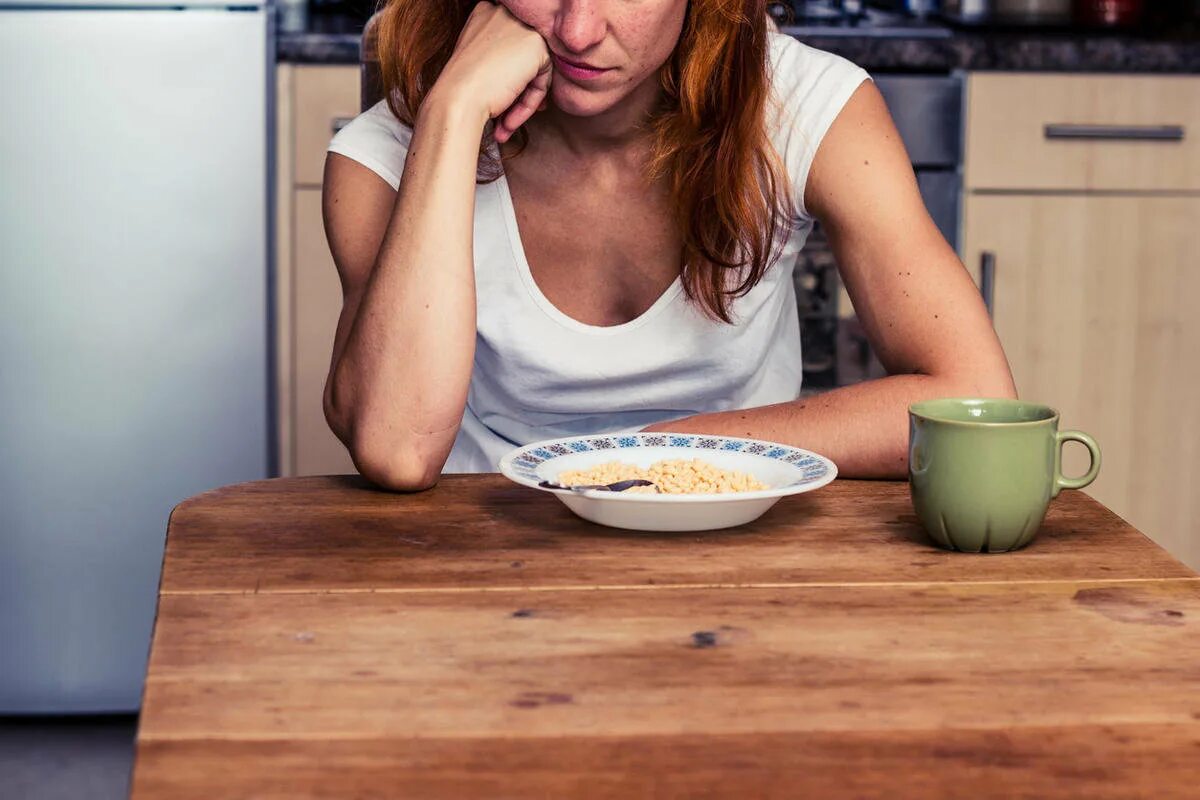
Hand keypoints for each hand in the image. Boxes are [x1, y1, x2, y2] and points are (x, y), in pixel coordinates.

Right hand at [431, 2, 552, 143]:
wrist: (457, 100)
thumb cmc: (460, 88)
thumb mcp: (476, 61)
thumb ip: (499, 57)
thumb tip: (524, 73)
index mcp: (485, 12)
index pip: (509, 46)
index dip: (507, 75)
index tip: (500, 99)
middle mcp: (503, 13)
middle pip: (524, 57)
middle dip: (518, 91)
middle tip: (506, 118)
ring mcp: (521, 26)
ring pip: (534, 69)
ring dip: (521, 102)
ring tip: (505, 124)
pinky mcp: (536, 44)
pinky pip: (543, 78)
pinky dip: (529, 103)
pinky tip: (509, 118)